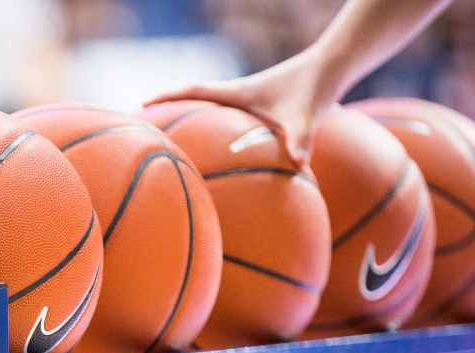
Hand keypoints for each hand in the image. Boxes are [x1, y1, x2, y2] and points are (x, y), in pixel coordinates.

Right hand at [144, 48, 335, 167]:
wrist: (332, 66)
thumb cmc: (317, 88)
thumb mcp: (308, 116)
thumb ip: (301, 140)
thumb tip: (299, 165)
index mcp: (239, 92)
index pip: (194, 91)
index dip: (166, 97)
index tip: (141, 104)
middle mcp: (237, 93)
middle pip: (192, 98)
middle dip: (167, 107)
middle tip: (142, 121)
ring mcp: (244, 98)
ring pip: (206, 106)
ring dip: (185, 114)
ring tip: (165, 132)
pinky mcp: (255, 104)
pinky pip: (222, 114)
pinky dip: (208, 123)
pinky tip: (208, 141)